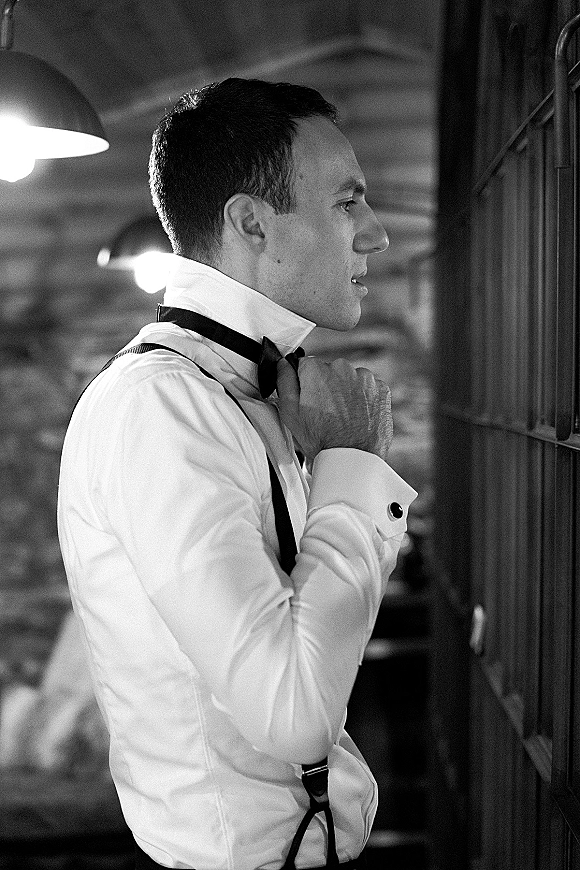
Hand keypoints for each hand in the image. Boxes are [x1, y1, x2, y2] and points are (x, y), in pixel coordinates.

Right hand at [276, 356, 392, 462]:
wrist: (353, 458)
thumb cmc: (321, 440)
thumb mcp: (290, 414)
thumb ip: (284, 382)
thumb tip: (283, 364)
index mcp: (316, 371)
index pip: (306, 365)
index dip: (306, 383)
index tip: (310, 399)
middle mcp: (342, 368)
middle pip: (330, 370)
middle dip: (327, 386)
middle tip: (326, 412)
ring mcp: (364, 378)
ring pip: (350, 379)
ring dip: (346, 392)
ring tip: (343, 417)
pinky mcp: (381, 388)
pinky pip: (368, 388)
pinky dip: (363, 399)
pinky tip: (357, 416)